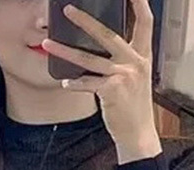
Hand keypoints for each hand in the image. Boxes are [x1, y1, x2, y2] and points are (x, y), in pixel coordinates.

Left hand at [42, 0, 161, 163]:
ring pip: (88, 59)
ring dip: (65, 51)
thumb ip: (124, 61)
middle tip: (68, 10)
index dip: (139, 4)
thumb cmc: (133, 107)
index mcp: (143, 56)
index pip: (145, 22)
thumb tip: (99, 50)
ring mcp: (123, 76)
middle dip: (85, 20)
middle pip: (107, 34)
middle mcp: (134, 62)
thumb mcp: (135, 78)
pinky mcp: (112, 91)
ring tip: (47, 43)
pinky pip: (87, 83)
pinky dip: (74, 83)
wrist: (138, 133)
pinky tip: (65, 82)